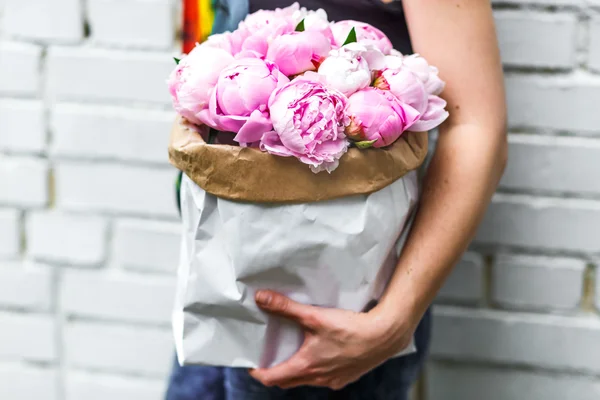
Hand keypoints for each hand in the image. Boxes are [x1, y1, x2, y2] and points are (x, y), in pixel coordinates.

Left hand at [249, 290, 416, 389]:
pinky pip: (324, 378)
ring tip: (293, 352)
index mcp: (306, 366)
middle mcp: (318, 379)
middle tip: (268, 357)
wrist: (384, 336)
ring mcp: (333, 380)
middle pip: (287, 382)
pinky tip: (321, 353)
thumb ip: (286, 308)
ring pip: (306, 380)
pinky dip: (315, 369)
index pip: (272, 379)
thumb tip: (261, 298)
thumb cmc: (351, 328)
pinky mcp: (346, 377)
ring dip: (296, 370)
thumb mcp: (314, 316)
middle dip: (275, 372)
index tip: (251, 364)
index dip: (258, 372)